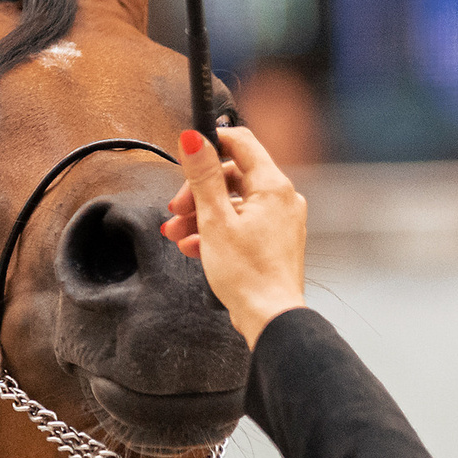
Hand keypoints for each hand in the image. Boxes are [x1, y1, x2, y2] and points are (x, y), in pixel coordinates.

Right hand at [161, 125, 307, 347]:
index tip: (188, 156)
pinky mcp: (275, 241)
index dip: (211, 144)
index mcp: (272, 186)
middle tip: (175, 210)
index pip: (241, 142)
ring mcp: (280, 221)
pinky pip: (242, 225)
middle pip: (233, 177)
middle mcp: (282, 199)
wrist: (270, 318)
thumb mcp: (214, 220)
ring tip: (177, 234)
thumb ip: (203, 177)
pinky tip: (195, 248)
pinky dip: (217, 231)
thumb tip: (194, 139)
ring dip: (201, 215)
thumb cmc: (247, 275)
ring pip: (234, 204)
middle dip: (198, 192)